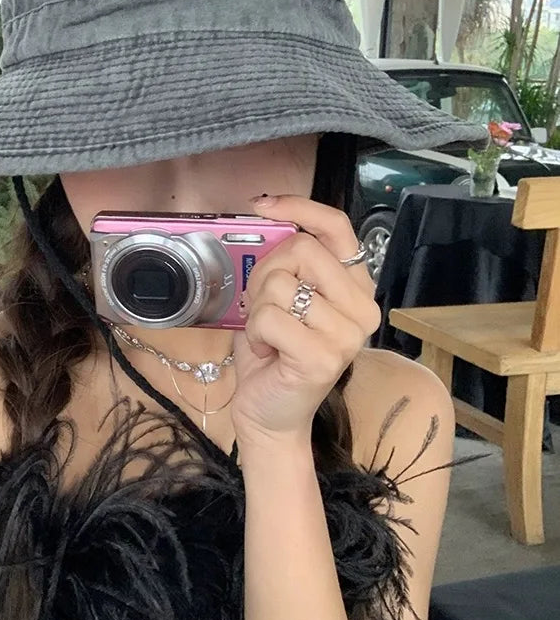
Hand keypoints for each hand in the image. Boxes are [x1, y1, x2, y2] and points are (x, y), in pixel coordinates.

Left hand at [231, 195, 380, 442]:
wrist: (269, 414)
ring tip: (270, 336)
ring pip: (280, 283)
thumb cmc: (274, 353)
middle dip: (266, 273)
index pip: (337, 228)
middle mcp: (363, 308)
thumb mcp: (281, 297)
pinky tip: (268, 352)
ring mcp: (349, 335)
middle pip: (301, 249)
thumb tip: (270, 217)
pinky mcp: (326, 357)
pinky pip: (270, 316)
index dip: (300, 207)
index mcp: (356, 287)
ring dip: (258, 309)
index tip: (264, 204)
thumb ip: (287, 263)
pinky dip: (256, 332)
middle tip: (264, 308)